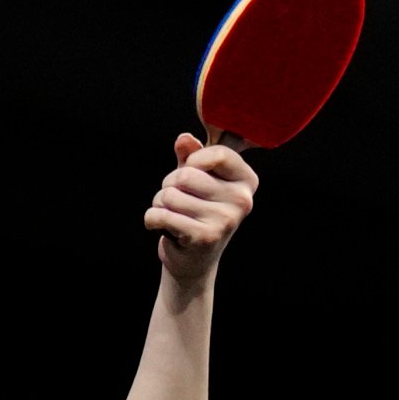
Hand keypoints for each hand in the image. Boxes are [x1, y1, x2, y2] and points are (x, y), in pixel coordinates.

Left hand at [146, 133, 256, 283]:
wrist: (193, 261)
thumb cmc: (196, 212)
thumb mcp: (197, 179)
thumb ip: (191, 156)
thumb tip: (184, 139)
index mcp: (247, 182)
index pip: (218, 154)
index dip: (194, 160)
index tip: (190, 171)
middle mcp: (242, 200)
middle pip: (186, 174)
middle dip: (169, 184)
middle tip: (176, 200)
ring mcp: (225, 220)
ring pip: (170, 194)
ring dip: (160, 203)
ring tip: (171, 215)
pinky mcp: (204, 237)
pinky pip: (161, 215)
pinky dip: (151, 219)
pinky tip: (160, 226)